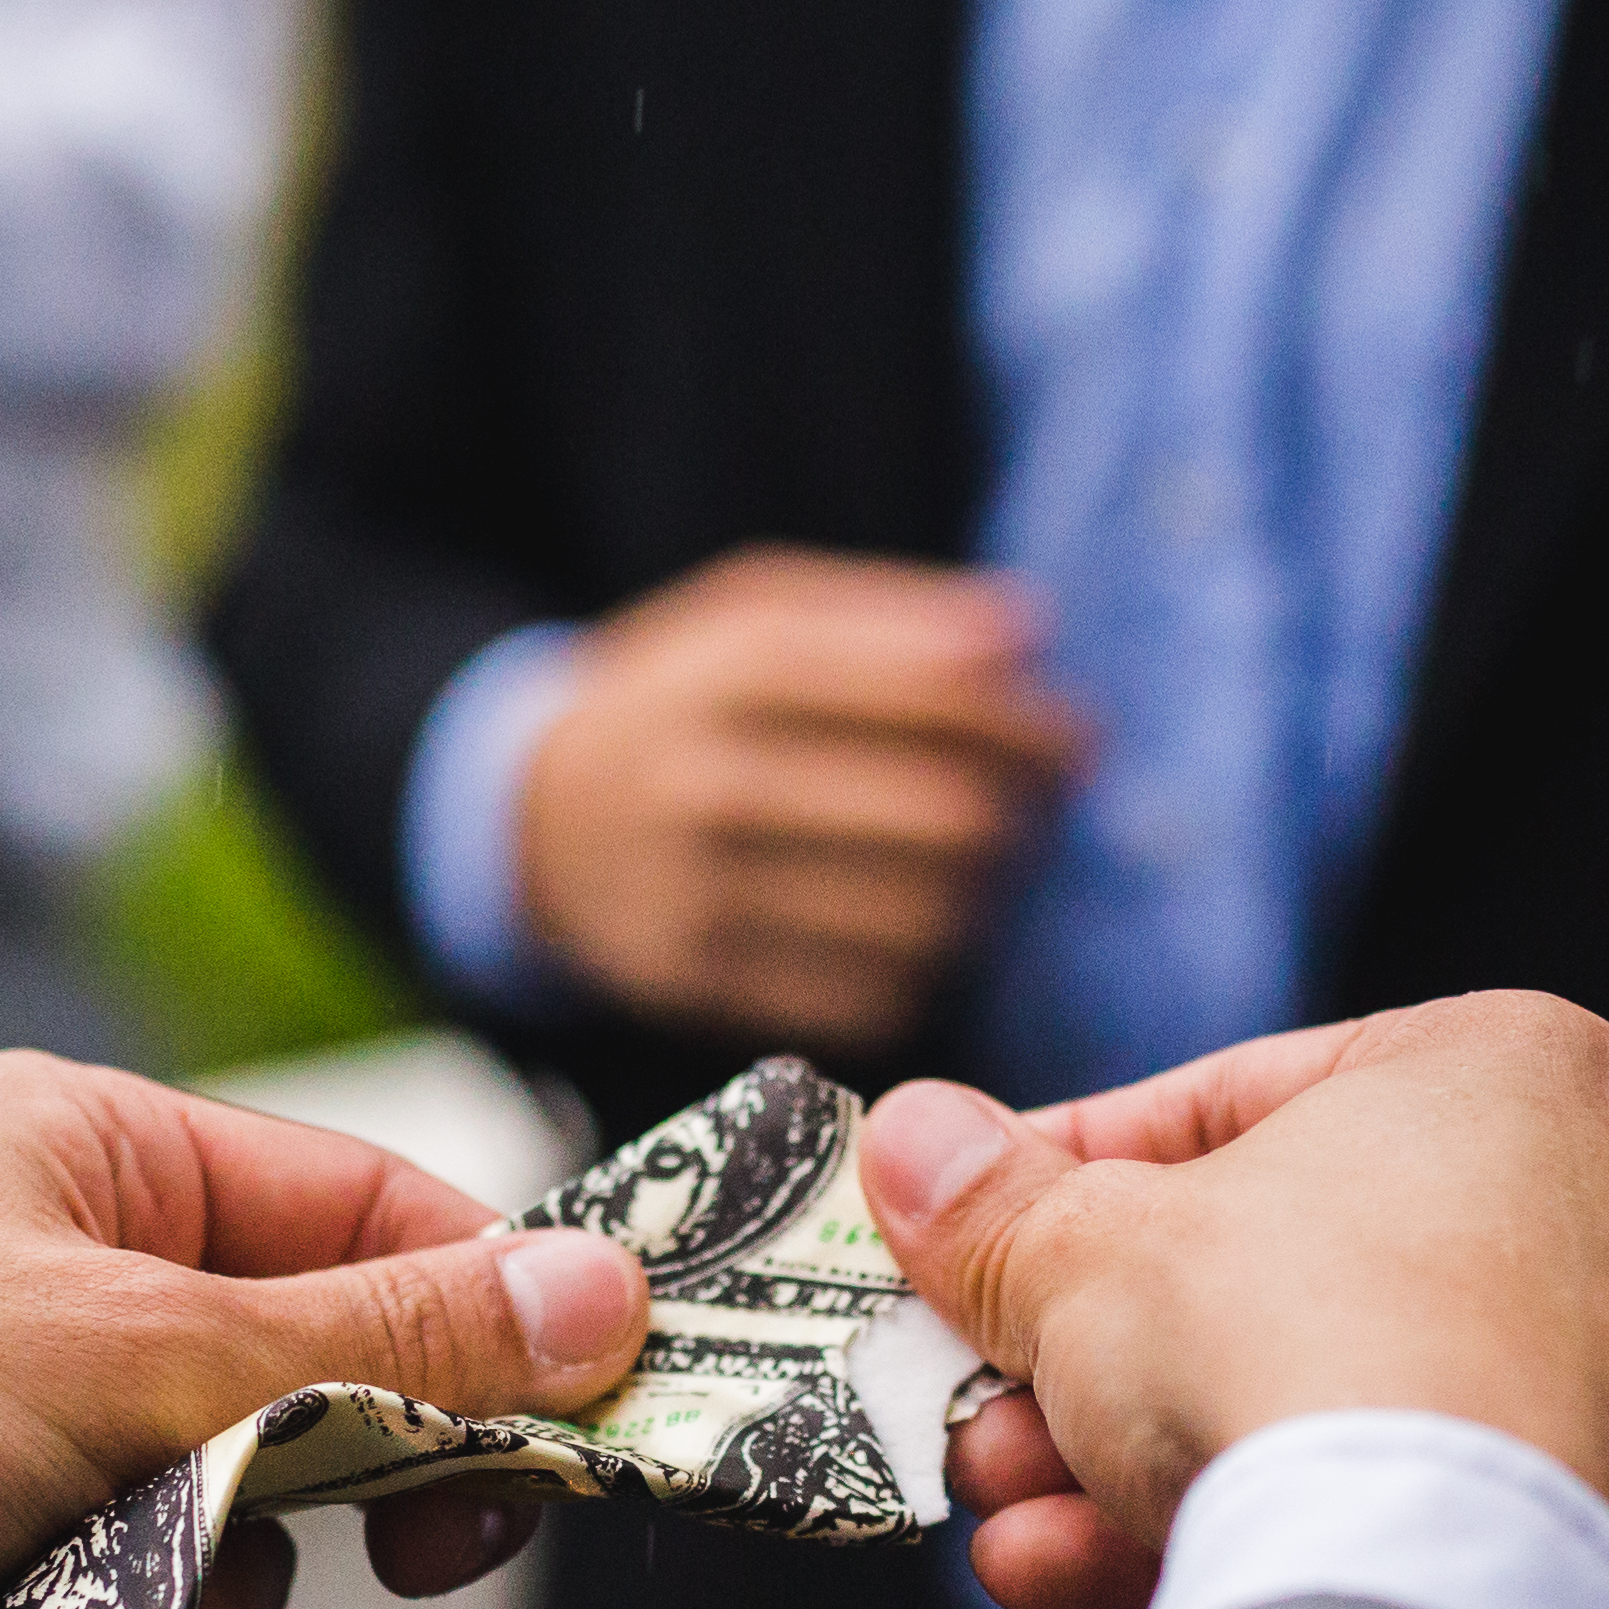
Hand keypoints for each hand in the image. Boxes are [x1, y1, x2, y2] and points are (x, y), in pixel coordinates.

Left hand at [0, 1051, 652, 1608]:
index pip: (367, 1205)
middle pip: (302, 1386)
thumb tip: (608, 1296)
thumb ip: (372, 1338)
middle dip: (299, 1497)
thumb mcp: (117, 1356)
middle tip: (358, 1568)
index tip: (580, 1442)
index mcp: (78, 1146)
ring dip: (173, 1608)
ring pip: (206, 1534)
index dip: (488, 1320)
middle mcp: (34, 1261)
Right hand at [516, 551, 1082, 1052]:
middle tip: (1043, 809)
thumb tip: (1026, 632)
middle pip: (940, 815)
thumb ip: (890, 614)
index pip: (928, 693)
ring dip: (978, 896)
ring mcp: (694, 890)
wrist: (533, 816)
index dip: (1023, 720)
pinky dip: (914, 965)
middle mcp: (706, 779)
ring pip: (915, 917)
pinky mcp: (693, 980)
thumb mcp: (757, 615)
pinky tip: (910, 928)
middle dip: (1018, 812)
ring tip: (979, 867)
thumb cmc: (688, 700)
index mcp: (732, 667)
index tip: (1075, 735)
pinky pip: (865, 994)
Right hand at [859, 992, 1608, 1608]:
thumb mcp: (1085, 1254)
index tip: (965, 1226)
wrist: (1454, 1596)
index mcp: (1508, 1066)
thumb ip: (994, 1202)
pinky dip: (1257, 1536)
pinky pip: (1406, 1518)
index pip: (1241, 1100)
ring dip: (1137, 1460)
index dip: (1067, 1170)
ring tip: (1001, 1505)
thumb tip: (909, 1143)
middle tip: (972, 1399)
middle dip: (1095, 1354)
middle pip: (1282, 1274)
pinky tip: (1083, 1576)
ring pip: (1335, 1410)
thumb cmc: (1294, 1346)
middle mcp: (1603, 1212)